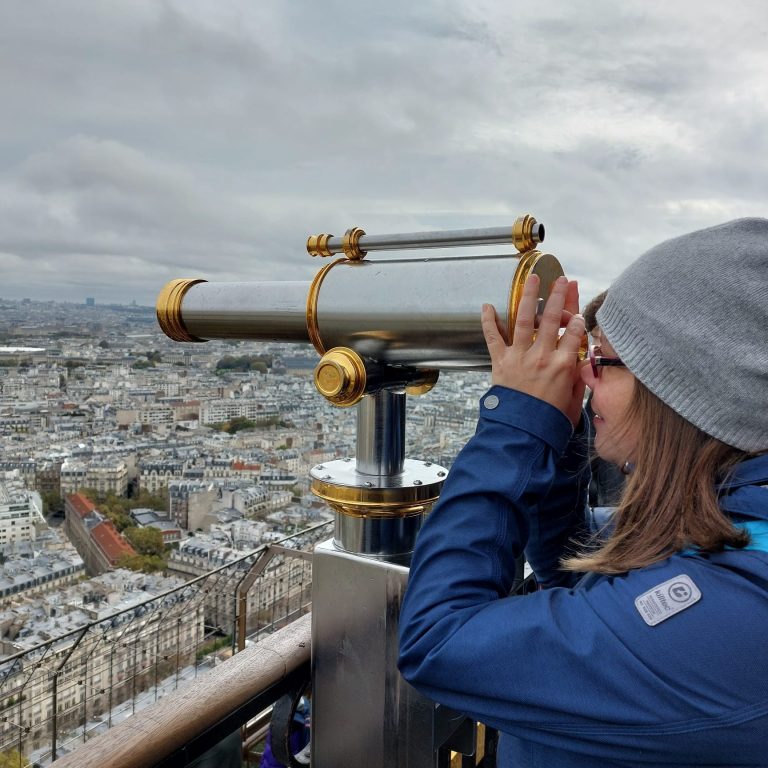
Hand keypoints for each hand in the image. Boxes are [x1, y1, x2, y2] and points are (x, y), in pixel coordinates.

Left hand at [481, 275, 585, 426]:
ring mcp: (519, 356)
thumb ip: (578, 376)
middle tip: (560, 281)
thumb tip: (581, 359)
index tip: (578, 313)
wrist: (522, 432)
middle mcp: (541, 356)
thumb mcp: (574, 399)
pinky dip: (489, 321)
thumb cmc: (549, 420)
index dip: (578, 319)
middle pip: (552, 318)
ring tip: (531, 279)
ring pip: (524, 319)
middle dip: (557, 296)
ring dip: (528, 296)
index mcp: (562, 365)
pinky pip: (493, 337)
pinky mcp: (501, 361)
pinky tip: (487, 306)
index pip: (574, 332)